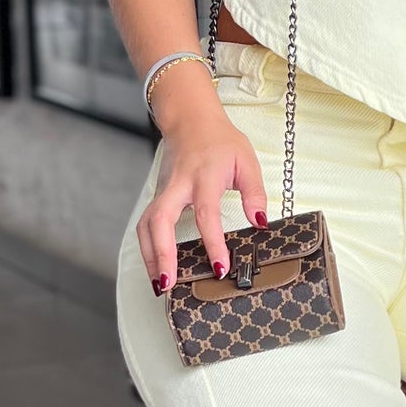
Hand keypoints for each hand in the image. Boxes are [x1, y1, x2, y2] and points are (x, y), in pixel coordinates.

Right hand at [135, 83, 268, 292]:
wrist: (191, 120)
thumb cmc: (221, 141)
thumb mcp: (247, 162)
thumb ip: (255, 194)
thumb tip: (260, 224)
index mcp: (204, 176)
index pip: (206, 213)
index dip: (212, 242)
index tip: (220, 267)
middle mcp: (178, 185)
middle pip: (160, 221)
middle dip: (163, 254)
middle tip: (169, 283)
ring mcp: (163, 191)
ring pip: (146, 225)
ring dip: (150, 257)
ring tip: (161, 285)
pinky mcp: (156, 197)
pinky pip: (145, 225)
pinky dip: (147, 249)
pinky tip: (156, 269)